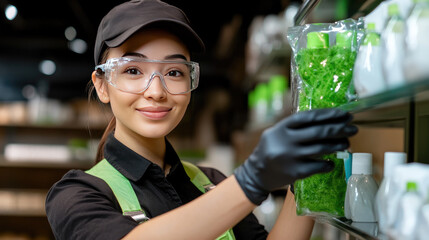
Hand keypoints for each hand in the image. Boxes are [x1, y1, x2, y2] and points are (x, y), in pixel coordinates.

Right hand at [234, 108, 357, 204]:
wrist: (256, 173)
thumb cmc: (272, 149)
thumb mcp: (277, 132)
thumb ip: (296, 127)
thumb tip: (327, 120)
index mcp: (282, 128)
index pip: (309, 117)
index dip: (328, 114)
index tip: (344, 114)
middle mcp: (286, 141)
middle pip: (319, 132)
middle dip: (339, 129)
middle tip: (353, 128)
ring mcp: (291, 157)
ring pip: (321, 149)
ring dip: (338, 145)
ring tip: (346, 143)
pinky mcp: (295, 172)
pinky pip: (318, 167)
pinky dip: (328, 164)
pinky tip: (332, 162)